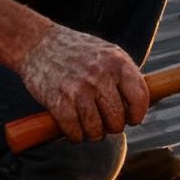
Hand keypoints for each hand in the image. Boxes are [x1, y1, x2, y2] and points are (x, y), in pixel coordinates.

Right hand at [16, 21, 148, 143]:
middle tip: (106, 123)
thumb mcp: (108, 53)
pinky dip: (75, 136)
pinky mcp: (58, 102)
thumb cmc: (77, 51)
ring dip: (93, 134)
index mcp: (117, 62)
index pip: (139, 98)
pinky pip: (74, 132)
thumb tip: (141, 104)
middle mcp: (100, 76)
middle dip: (113, 127)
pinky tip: (74, 130)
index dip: (138, 114)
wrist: (38, 43)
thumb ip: (125, 75)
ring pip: (96, 130)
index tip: (132, 119)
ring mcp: (79, 89)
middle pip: (117, 119)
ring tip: (89, 126)